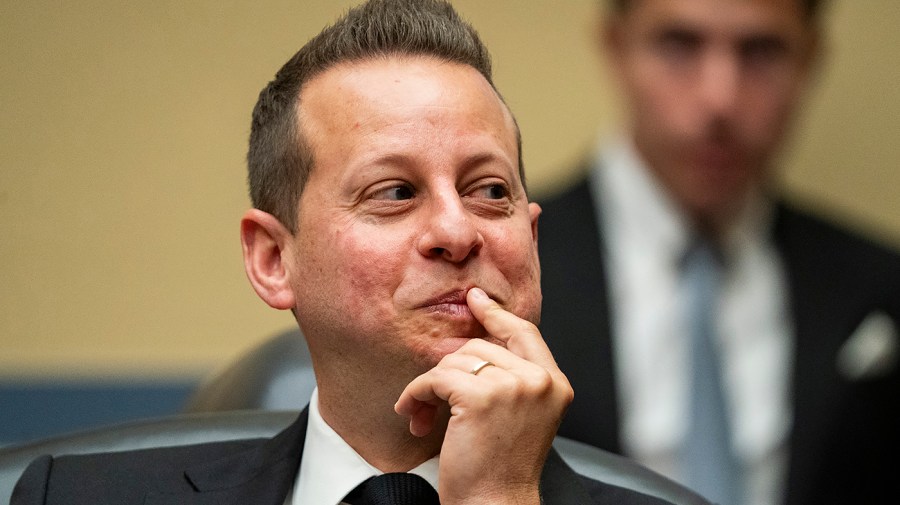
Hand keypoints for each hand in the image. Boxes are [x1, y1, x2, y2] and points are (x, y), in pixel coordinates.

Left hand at [395, 287, 573, 504]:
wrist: (496, 503)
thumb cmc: (502, 467)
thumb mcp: (522, 415)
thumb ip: (513, 377)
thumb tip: (479, 338)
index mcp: (554, 384)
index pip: (525, 332)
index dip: (496, 314)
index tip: (476, 299)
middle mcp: (539, 381)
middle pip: (479, 348)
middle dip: (448, 372)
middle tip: (433, 402)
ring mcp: (512, 386)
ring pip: (454, 362)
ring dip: (430, 388)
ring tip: (423, 416)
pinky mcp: (480, 397)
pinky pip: (434, 379)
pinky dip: (415, 395)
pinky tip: (413, 415)